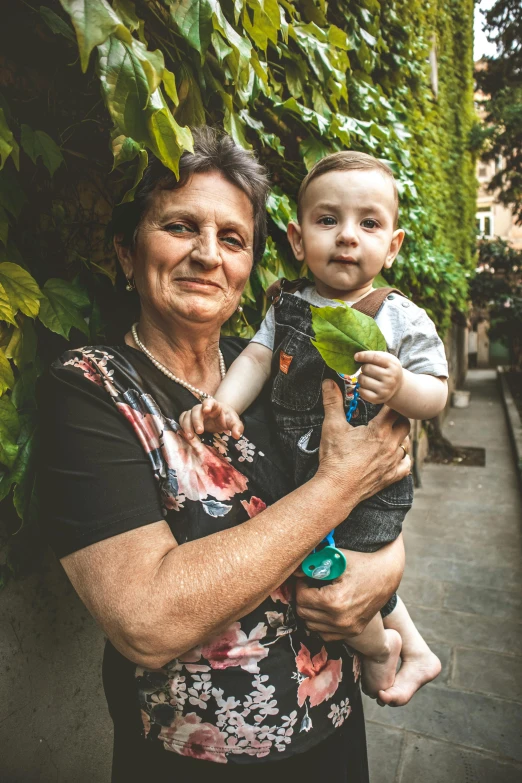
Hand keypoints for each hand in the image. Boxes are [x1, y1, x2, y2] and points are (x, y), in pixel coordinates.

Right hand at [179, 398, 243, 439]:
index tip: (206, 410)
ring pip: (187, 415)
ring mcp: (195, 413)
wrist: (221, 417)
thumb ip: (237, 427)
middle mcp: (202, 407)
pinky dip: (182, 426)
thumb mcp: (234, 422)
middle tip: (200, 431)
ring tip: (191, 437)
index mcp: (214, 405)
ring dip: (187, 425)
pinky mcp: (190, 418)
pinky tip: (186, 434)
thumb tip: (237, 435)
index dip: (207, 405)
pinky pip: (182, 419)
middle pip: (196, 410)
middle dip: (196, 420)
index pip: (209, 401)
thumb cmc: (227, 418)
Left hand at [295, 540, 404, 640]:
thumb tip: (293, 571)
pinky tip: (326, 608)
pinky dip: (321, 623)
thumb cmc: (360, 562)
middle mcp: (340, 619)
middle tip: (310, 585)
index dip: (300, 585)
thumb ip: (312, 564)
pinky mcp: (352, 632)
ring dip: (310, 610)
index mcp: (334, 601)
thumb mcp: (336, 559)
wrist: (386, 575)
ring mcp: (347, 629)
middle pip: (303, 612)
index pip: (301, 597)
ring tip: (318, 595)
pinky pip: (325, 634)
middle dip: (303, 597)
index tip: (306, 577)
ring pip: (311, 625)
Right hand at [316, 380, 410, 504]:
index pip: (394, 409)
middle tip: (386, 415)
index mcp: (379, 430)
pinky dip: (403, 459)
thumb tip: (328, 381)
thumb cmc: (335, 457)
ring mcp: (393, 462)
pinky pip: (406, 465)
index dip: (390, 403)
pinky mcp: (391, 477)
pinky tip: (396, 456)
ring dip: (400, 437)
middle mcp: (391, 445)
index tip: (383, 400)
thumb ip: (333, 402)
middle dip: (397, 417)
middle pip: (405, 424)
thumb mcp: (332, 426)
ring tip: (389, 434)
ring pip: (406, 444)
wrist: (336, 488)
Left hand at [355, 351, 403, 404]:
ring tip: (367, 378)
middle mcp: (390, 378)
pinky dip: (361, 388)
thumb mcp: (387, 359)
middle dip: (364, 368)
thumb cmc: (388, 370)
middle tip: (368, 370)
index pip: (375, 357)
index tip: (356, 356)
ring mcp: (385, 389)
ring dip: (361, 378)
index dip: (363, 356)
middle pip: (366, 368)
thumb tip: (357, 356)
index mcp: (393, 365)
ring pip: (362, 380)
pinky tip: (366, 387)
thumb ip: (374, 355)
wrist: (397, 387)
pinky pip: (362, 392)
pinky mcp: (378, 399)